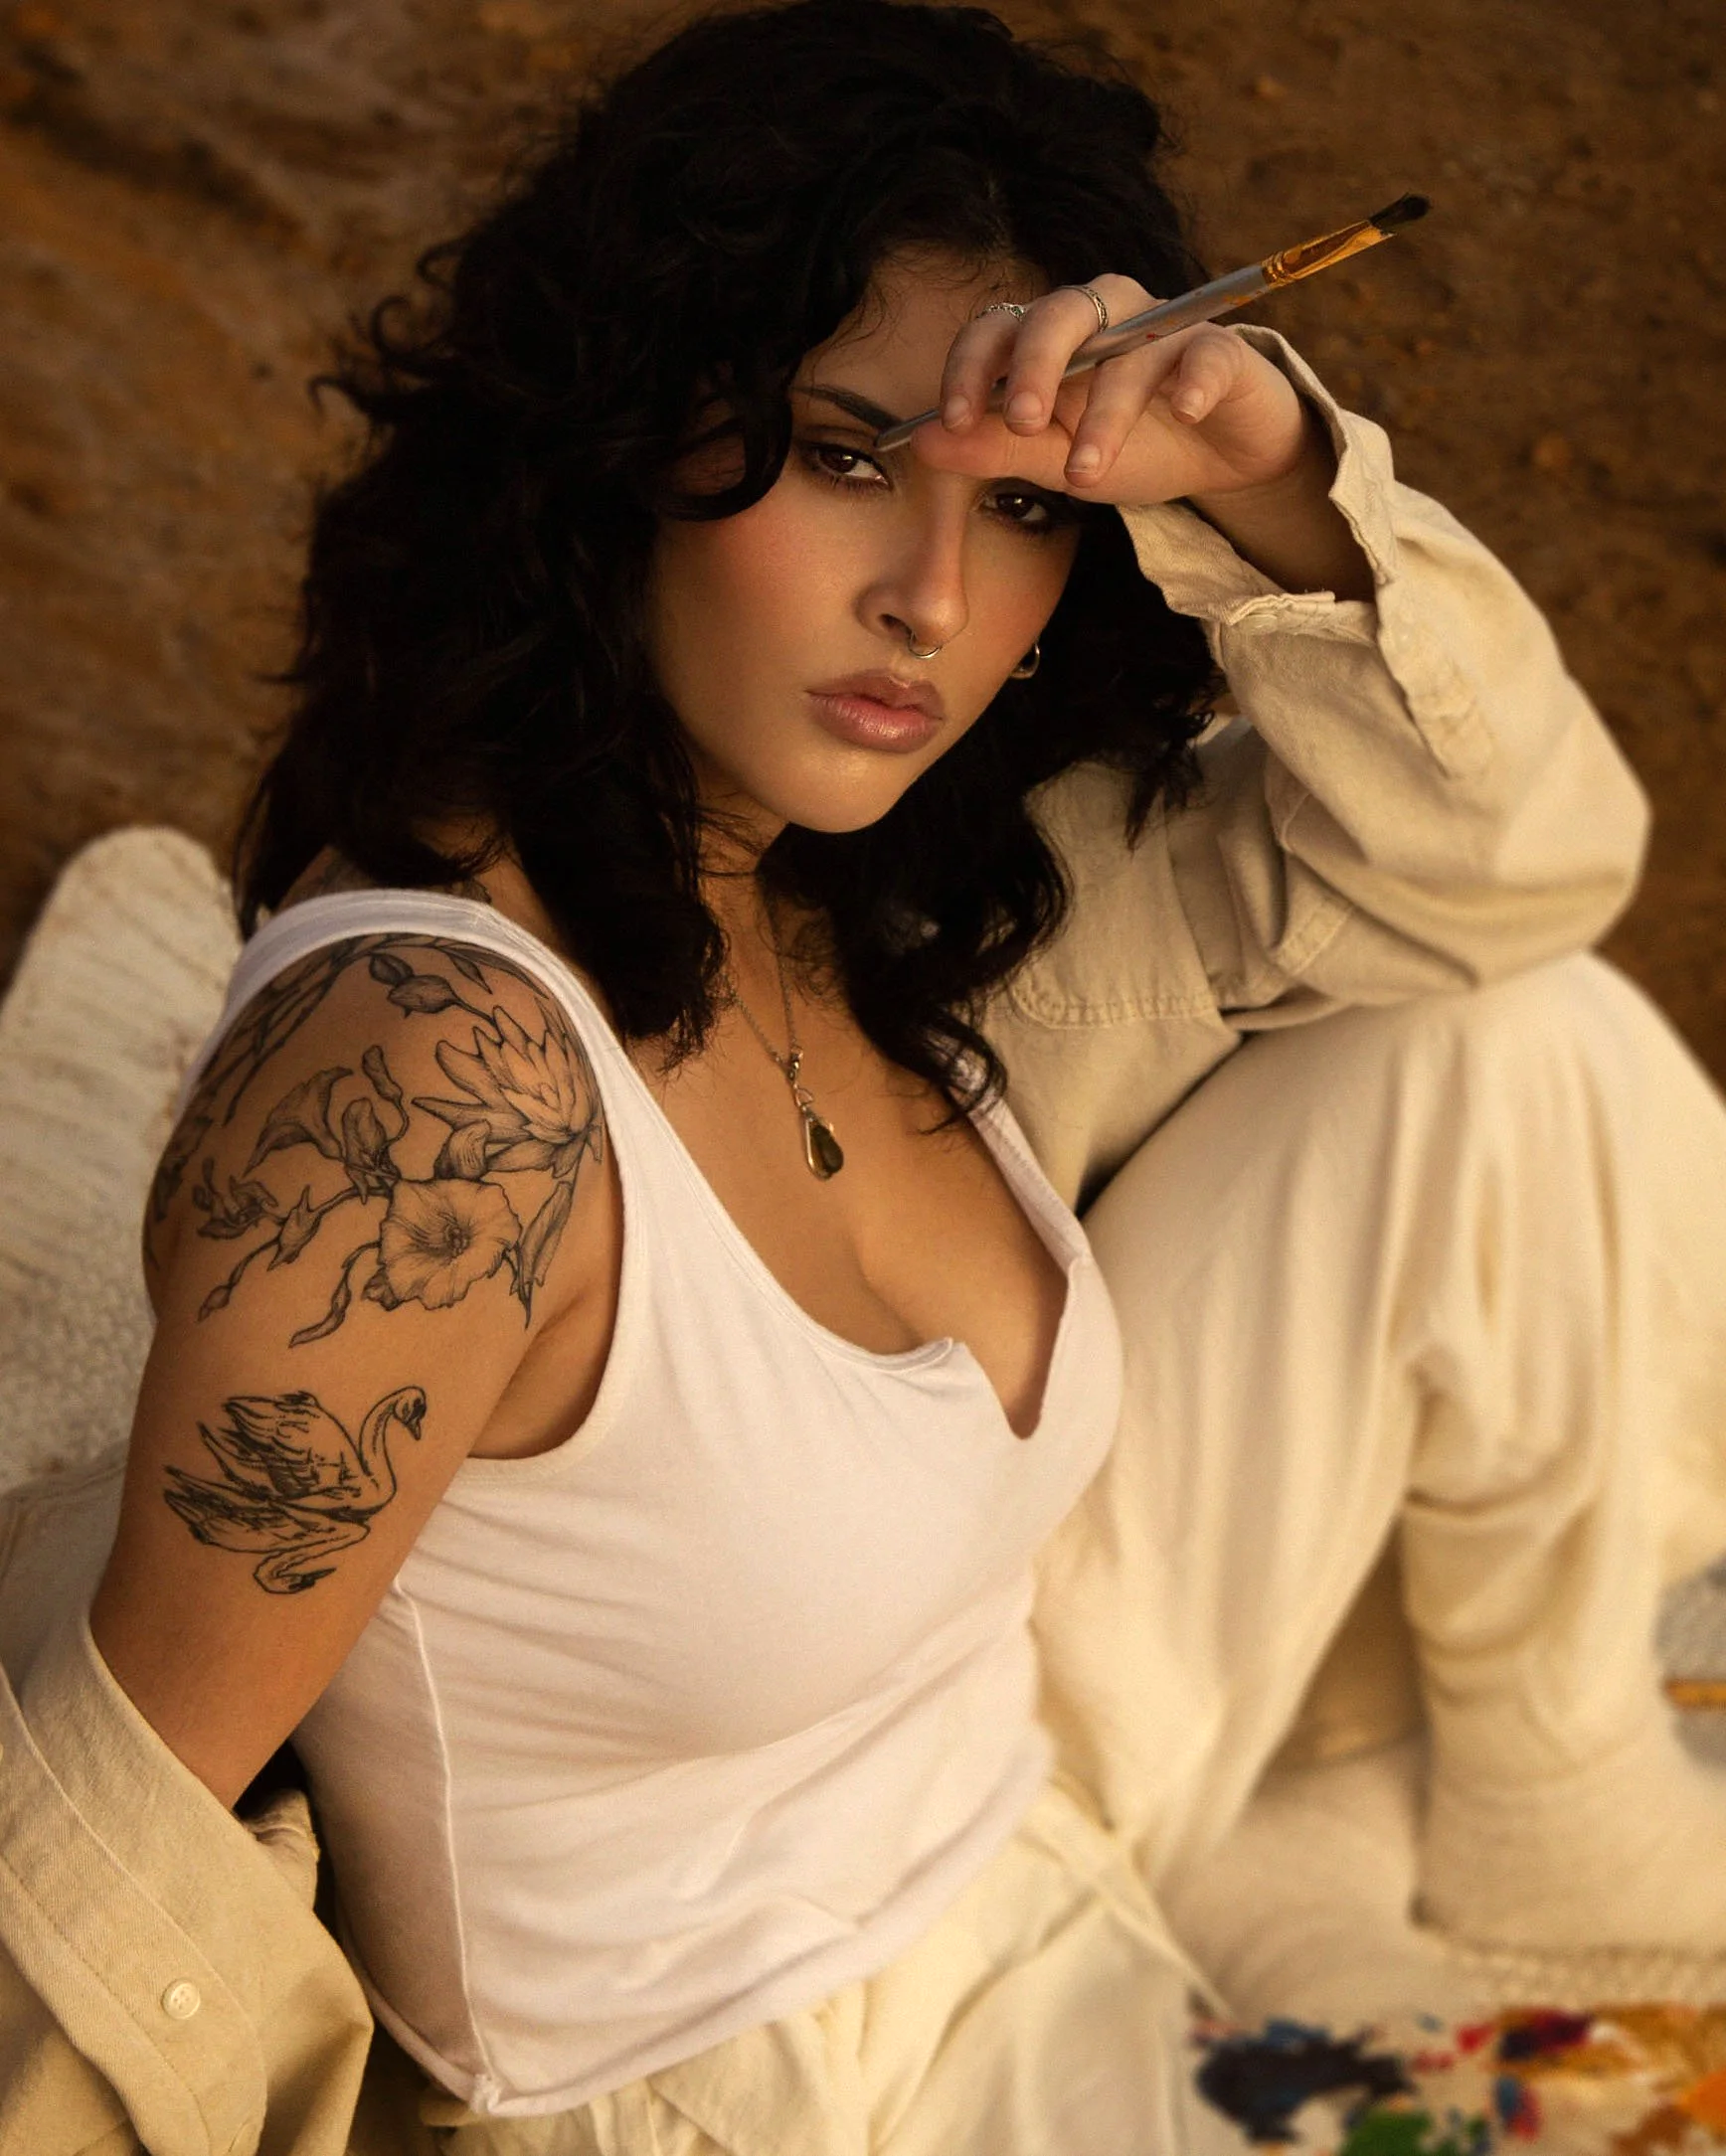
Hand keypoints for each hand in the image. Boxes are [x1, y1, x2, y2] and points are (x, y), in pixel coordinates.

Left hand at [911, 275, 1314, 509]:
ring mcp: (1164, 330)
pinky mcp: (1221, 353)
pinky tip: (1184, 412)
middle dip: (1035, 367)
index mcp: (1052, 339)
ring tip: (1087, 474)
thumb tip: (922, 442)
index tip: (953, 420)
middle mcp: (1105, 317)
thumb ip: (994, 448)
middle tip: (1026, 424)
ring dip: (1106, 411)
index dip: (971, 368)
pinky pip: (1206, 355)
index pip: (998, 330)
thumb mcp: (1055, 459)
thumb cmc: (1132, 447)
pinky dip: (1194, 382)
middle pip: (1060, 312)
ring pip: (1128, 349)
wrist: (1218, 460)